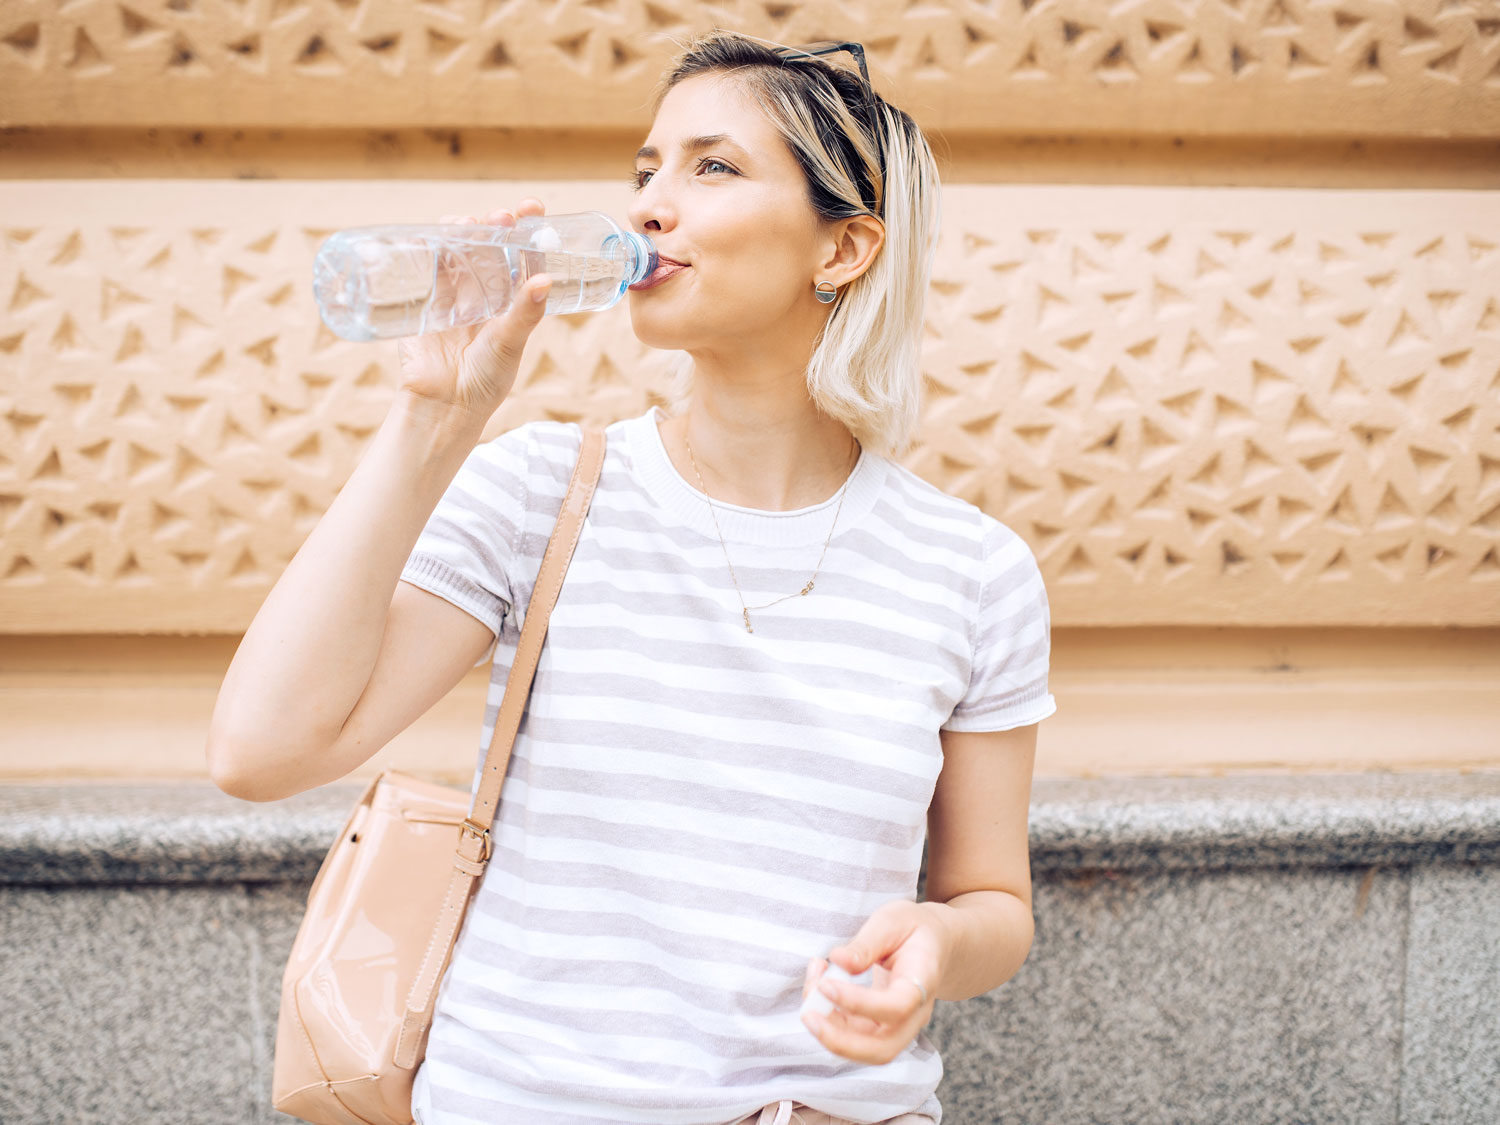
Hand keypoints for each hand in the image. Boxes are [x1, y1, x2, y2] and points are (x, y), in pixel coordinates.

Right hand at [394, 197, 551, 423]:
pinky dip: (432, 248)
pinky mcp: (428, 304)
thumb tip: (544, 280)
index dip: (528, 234)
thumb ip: (524, 314)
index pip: (524, 260)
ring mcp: (457, 299)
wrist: (443, 407)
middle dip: (495, 227)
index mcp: (513, 305)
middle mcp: (487, 298)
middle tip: (500, 216)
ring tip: (468, 224)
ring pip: (461, 254)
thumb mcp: (509, 344)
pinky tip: (435, 232)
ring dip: (465, 234)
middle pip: (492, 250)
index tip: (532, 209)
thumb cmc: (485, 381)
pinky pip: (431, 270)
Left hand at [800, 899, 949, 1064]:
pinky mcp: (881, 1027)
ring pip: (866, 1050)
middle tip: (808, 1015)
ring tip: (811, 985)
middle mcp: (915, 1014)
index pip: (896, 1007)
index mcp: (924, 981)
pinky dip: (830, 1020)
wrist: (933, 942)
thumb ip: (867, 943)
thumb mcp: (892, 921)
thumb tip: (837, 960)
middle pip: (884, 1049)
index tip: (825, 985)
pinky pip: (854, 1037)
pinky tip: (818, 984)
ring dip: (829, 1030)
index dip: (858, 1003)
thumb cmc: (912, 928)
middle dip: (840, 1041)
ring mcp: (899, 1026)